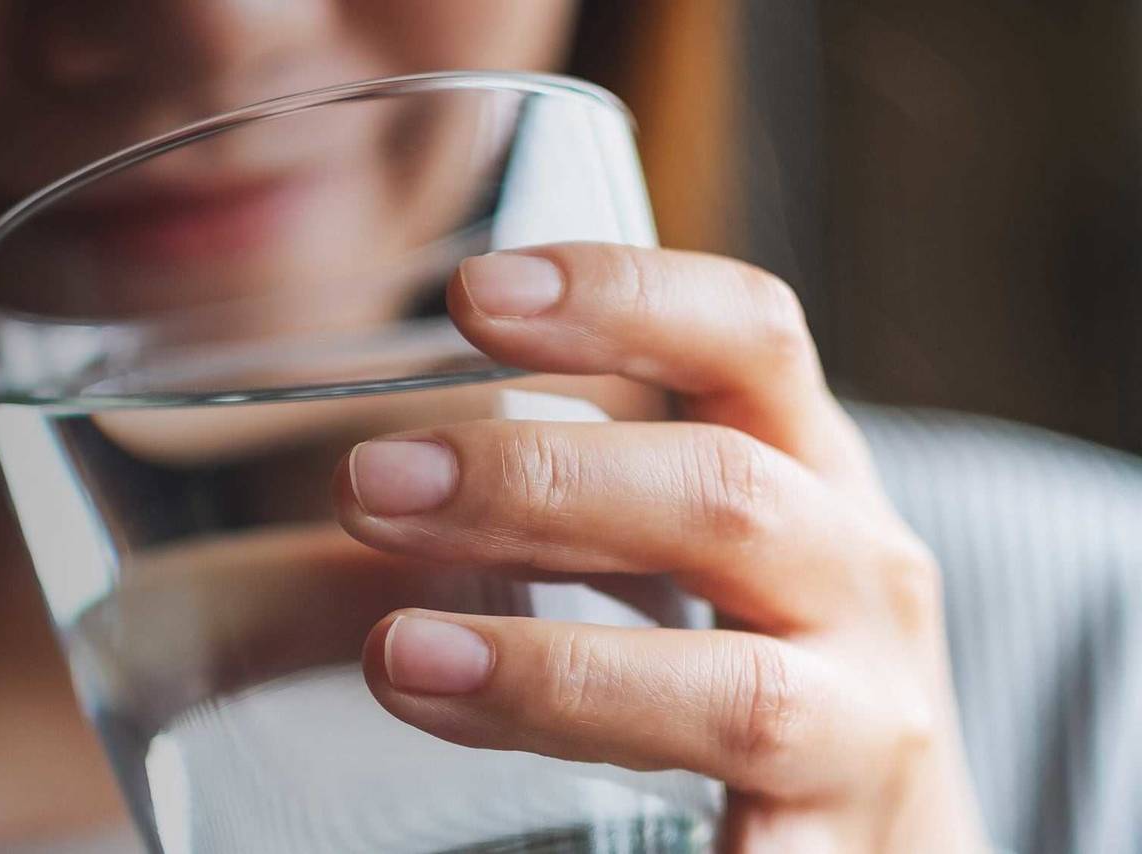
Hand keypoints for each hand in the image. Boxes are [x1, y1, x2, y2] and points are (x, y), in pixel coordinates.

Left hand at [336, 244, 989, 851]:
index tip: (473, 292)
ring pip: (738, 693)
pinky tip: (525, 840)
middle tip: (366, 485)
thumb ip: (560, 487)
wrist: (885, 834)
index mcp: (805, 467)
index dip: (622, 298)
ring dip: (555, 675)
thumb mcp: (685, 537)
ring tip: (398, 659)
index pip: (745, 338)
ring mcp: (866, 725)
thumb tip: (337, 472)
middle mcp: (857, 579)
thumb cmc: (741, 652)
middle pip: (725, 497)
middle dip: (539, 487)